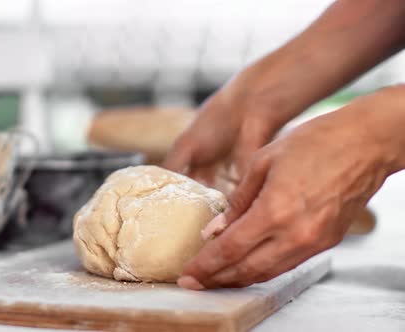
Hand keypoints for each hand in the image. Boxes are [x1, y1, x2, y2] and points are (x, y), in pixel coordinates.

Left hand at [177, 87, 404, 289]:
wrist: (365, 143)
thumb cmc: (314, 143)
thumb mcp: (262, 161)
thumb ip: (237, 200)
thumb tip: (215, 230)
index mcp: (274, 211)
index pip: (230, 250)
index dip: (205, 265)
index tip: (187, 275)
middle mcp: (295, 234)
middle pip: (246, 269)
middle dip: (216, 279)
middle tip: (193, 283)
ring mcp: (313, 242)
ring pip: (267, 272)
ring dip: (238, 278)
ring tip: (215, 278)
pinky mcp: (326, 243)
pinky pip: (287, 264)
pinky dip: (262, 269)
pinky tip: (246, 266)